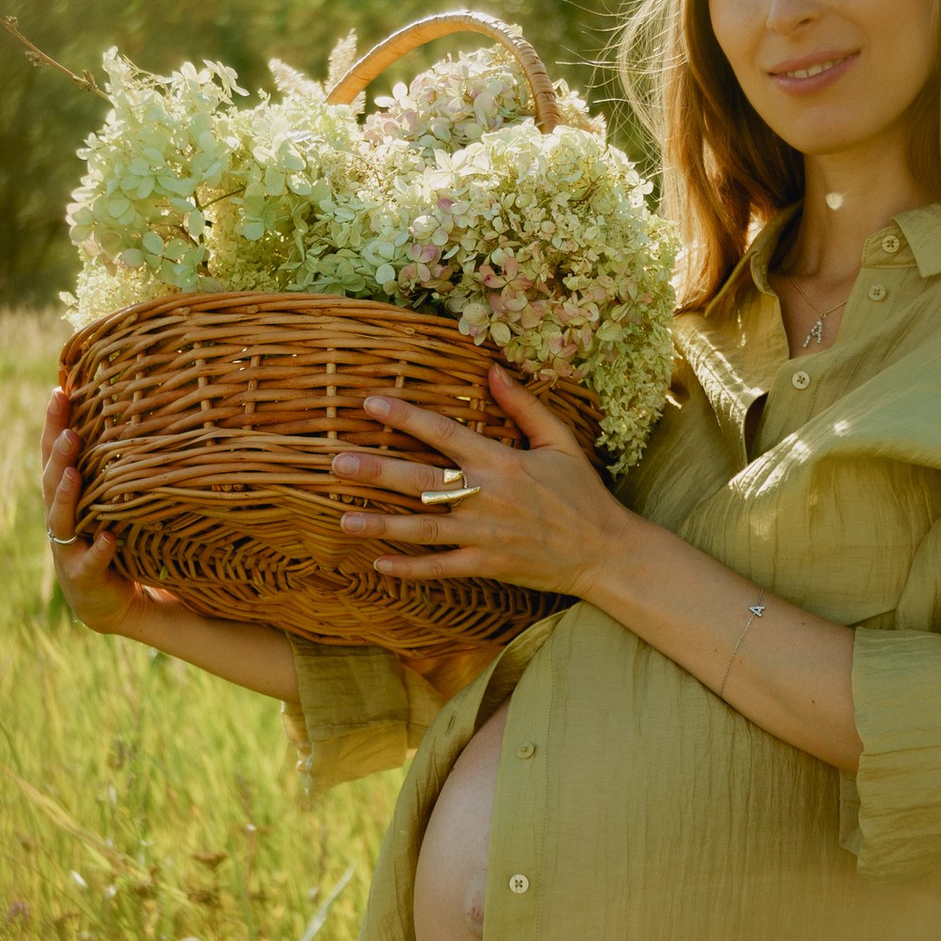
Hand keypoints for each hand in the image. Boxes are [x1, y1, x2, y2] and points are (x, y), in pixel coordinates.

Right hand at [40, 378, 161, 637]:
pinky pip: (90, 562)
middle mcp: (59, 519)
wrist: (107, 600)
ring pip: (61, 520)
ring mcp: (67, 549)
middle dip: (58, 456)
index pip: (53, 454)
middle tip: (68, 430)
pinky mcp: (84, 577)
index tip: (59, 391)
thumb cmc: (106, 538)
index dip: (52, 424)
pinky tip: (108, 538)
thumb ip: (107, 465)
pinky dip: (99, 550)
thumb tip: (128, 410)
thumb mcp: (105, 500)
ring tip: (73, 474)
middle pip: (52, 481)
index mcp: (63, 495)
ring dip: (66, 496)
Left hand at [332, 369, 630, 598]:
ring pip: (424, 529)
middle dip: (377, 473)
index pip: (445, 434)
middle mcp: (487, 497)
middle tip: (336, 464)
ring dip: (382, 525)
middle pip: (422, 482)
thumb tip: (493, 370)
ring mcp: (484, 535)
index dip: (406, 417)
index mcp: (501, 462)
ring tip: (343, 520)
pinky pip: (441, 569)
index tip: (370, 403)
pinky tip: (378, 565)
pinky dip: (410, 570)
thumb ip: (525, 406)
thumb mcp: (560, 442)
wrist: (604, 551)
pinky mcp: (487, 566)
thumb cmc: (582, 493)